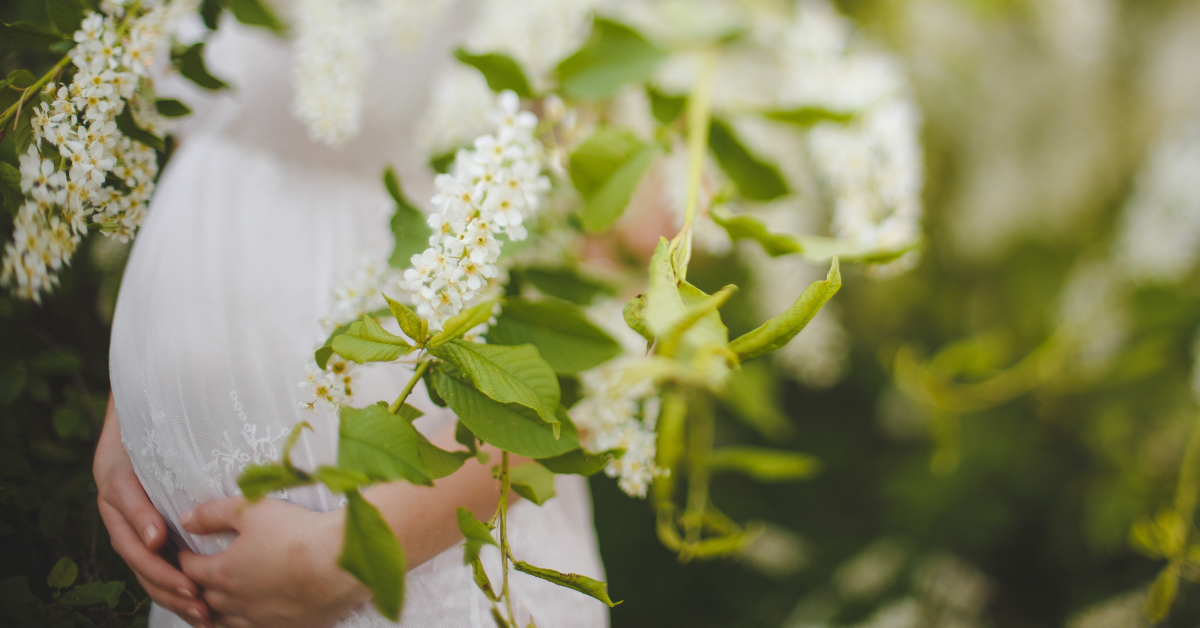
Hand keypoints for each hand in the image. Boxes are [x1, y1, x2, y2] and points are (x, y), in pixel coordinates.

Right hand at [94, 394, 212, 626]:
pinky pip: (162, 569)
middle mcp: (121, 514)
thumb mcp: (146, 441)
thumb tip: (157, 534)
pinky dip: (180, 590)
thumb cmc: (151, 428)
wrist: (147, 420)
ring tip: (203, 613)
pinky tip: (203, 608)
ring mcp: (135, 528)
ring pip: (149, 570)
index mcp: (116, 489)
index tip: (161, 543)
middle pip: (139, 556)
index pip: (128, 516)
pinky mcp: (154, 538)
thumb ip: (150, 476)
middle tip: (196, 597)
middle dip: (166, 580)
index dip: (144, 529)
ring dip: (174, 594)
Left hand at [178, 496, 369, 627]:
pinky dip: (245, 623)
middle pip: (204, 599)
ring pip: (225, 622)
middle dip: (198, 587)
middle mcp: (236, 602)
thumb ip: (213, 513)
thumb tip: (186, 520)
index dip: (185, 559)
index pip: (190, 570)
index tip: (187, 553)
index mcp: (224, 572)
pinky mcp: (283, 627)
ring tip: (220, 601)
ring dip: (218, 611)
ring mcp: (260, 619)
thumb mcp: (252, 510)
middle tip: (200, 577)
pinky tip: (251, 615)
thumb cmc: (298, 534)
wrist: (340, 562)